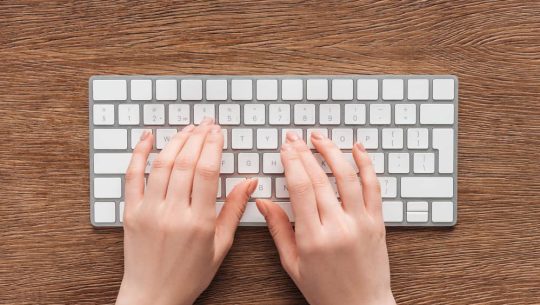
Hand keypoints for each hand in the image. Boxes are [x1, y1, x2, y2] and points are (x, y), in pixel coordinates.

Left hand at [116, 118, 256, 304]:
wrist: (153, 296)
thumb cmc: (189, 274)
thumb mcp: (220, 246)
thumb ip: (233, 211)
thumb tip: (249, 183)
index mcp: (198, 222)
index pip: (206, 171)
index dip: (213, 146)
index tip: (218, 132)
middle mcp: (172, 213)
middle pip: (186, 162)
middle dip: (198, 137)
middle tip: (206, 123)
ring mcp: (149, 210)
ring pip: (162, 164)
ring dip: (176, 141)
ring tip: (188, 128)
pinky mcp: (131, 212)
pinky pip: (132, 176)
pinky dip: (139, 153)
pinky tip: (149, 137)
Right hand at [256, 132, 394, 304]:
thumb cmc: (325, 290)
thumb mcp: (293, 264)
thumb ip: (279, 230)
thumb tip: (264, 202)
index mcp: (314, 238)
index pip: (301, 188)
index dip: (291, 163)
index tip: (285, 149)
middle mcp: (338, 226)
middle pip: (320, 178)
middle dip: (304, 152)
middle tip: (295, 138)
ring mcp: (361, 222)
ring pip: (347, 176)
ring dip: (332, 151)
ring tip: (319, 137)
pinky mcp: (377, 222)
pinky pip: (374, 187)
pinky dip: (366, 164)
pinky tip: (357, 148)